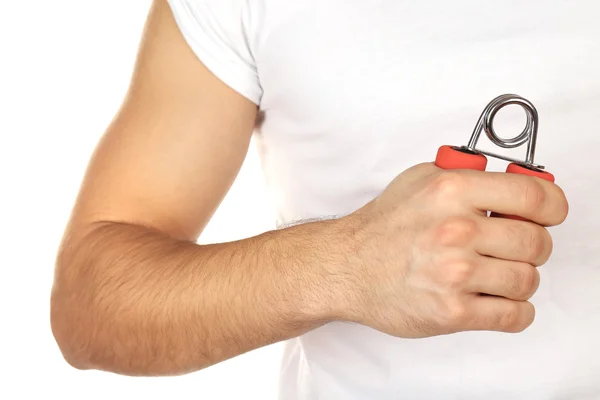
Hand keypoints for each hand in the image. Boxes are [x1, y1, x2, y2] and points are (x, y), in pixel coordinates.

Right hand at [338, 162, 568, 337]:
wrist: (347, 267)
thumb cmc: (382, 227)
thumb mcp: (420, 179)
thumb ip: (467, 174)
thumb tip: (514, 181)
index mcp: (452, 191)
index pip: (535, 197)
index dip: (553, 207)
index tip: (549, 214)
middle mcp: (456, 230)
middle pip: (537, 242)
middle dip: (532, 246)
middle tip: (513, 246)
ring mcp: (455, 274)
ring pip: (527, 280)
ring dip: (518, 278)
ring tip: (494, 273)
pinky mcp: (452, 312)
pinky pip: (514, 316)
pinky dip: (515, 310)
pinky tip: (497, 299)